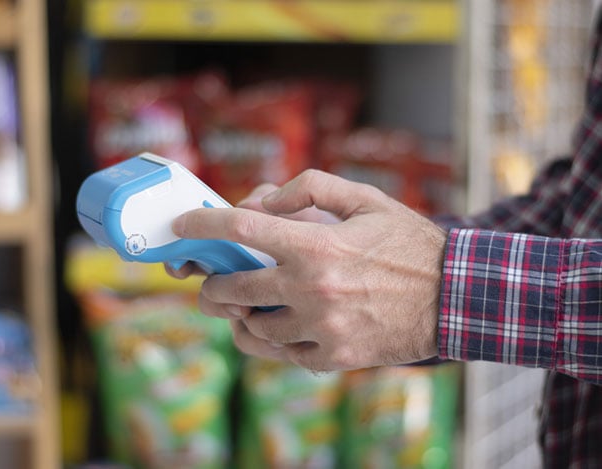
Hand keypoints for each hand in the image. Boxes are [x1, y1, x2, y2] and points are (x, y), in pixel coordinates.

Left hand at [171, 170, 445, 371]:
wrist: (453, 297)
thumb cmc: (407, 243)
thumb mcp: (364, 199)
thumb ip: (309, 188)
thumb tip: (261, 203)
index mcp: (318, 245)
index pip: (242, 230)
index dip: (203, 225)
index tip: (183, 225)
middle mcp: (313, 289)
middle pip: (231, 289)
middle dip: (211, 281)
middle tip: (214, 276)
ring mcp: (321, 327)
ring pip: (251, 327)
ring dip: (240, 313)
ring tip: (247, 302)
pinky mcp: (333, 356)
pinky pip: (280, 353)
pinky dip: (267, 339)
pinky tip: (273, 325)